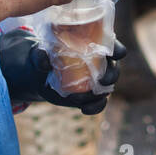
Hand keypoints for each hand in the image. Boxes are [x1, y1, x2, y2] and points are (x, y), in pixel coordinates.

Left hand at [0, 28, 126, 114]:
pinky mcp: (90, 95)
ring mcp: (96, 80)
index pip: (111, 44)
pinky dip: (95, 107)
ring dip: (100, 94)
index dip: (117, 49)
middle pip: (114, 68)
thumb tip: (44, 60)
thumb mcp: (38, 54)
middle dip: (112, 75)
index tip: (116, 54)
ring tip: (84, 98)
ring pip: (107, 88)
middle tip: (103, 80)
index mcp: (92, 45)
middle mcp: (99, 62)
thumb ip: (39, 55)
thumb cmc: (42, 56)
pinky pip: (99, 102)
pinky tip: (85, 110)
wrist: (39, 76)